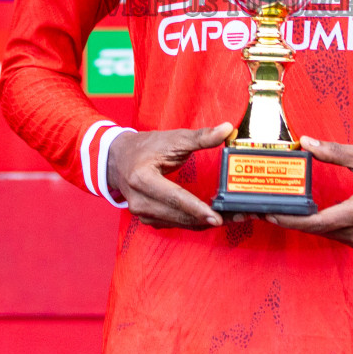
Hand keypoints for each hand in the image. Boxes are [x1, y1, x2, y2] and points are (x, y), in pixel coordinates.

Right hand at [105, 122, 232, 229]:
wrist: (117, 159)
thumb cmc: (145, 147)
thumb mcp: (172, 138)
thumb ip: (201, 137)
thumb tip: (226, 129)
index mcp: (142, 179)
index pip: (174, 196)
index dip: (196, 208)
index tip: (216, 217)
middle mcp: (139, 200)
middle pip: (179, 214)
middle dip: (207, 218)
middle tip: (235, 215)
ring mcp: (141, 213)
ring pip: (178, 222)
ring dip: (203, 222)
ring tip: (229, 218)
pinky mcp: (147, 218)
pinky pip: (174, 224)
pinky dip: (193, 222)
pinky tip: (210, 218)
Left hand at [267, 137, 352, 248]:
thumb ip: (334, 152)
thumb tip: (306, 143)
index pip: (319, 221)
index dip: (292, 219)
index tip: (270, 212)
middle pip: (317, 231)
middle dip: (289, 221)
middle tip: (264, 210)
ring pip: (324, 235)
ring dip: (301, 224)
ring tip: (278, 210)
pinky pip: (334, 235)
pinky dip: (316, 226)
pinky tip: (302, 214)